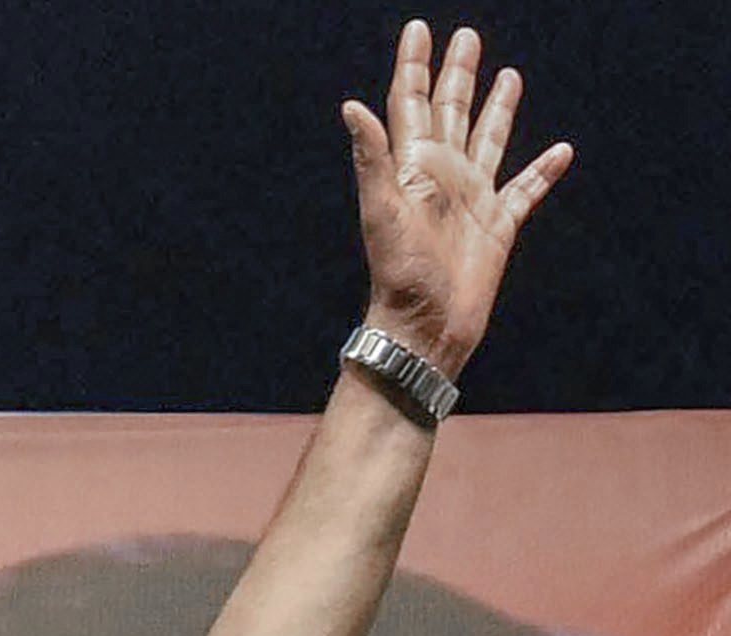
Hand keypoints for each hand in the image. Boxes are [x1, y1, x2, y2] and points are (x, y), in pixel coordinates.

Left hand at [345, 22, 568, 377]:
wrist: (425, 328)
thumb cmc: (398, 275)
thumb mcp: (382, 212)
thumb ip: (371, 158)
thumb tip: (352, 107)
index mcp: (412, 168)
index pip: (410, 104)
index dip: (414, 66)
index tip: (420, 29)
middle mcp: (442, 177)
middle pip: (451, 112)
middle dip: (457, 74)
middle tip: (466, 36)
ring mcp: (471, 199)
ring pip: (489, 140)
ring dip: (498, 108)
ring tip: (509, 74)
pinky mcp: (498, 225)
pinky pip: (527, 190)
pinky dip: (544, 170)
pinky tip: (561, 151)